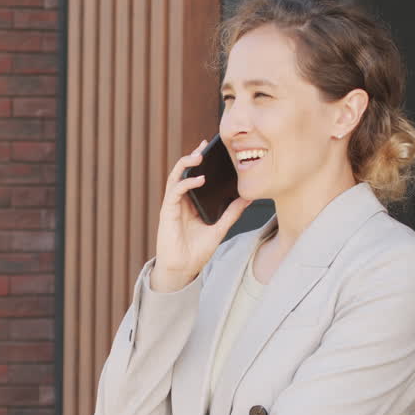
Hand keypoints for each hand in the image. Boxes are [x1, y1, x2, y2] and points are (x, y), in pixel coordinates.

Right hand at [151, 141, 250, 292]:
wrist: (183, 269)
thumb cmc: (197, 251)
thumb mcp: (220, 228)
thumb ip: (232, 213)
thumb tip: (247, 198)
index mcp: (191, 203)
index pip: (194, 177)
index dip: (201, 162)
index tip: (212, 150)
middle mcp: (180, 201)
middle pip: (184, 172)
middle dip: (192, 156)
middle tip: (204, 145)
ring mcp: (172, 205)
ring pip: (176, 177)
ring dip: (185, 164)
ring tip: (198, 156)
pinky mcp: (167, 211)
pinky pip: (174, 191)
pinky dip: (186, 183)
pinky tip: (199, 179)